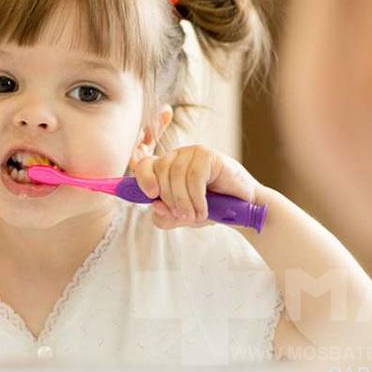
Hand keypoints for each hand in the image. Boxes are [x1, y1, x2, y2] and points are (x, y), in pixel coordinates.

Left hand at [133, 145, 259, 228]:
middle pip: (154, 171)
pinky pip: (192, 176)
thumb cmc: (211, 210)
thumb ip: (163, 216)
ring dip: (183, 202)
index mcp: (164, 168)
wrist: (241, 211)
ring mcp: (191, 152)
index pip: (141, 159)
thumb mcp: (181, 218)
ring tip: (196, 216)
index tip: (130, 170)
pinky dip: (196, 197)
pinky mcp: (208, 155)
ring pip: (172, 175)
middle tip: (183, 217)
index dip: (133, 157)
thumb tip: (155, 206)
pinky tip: (205, 208)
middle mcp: (175, 157)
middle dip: (166, 199)